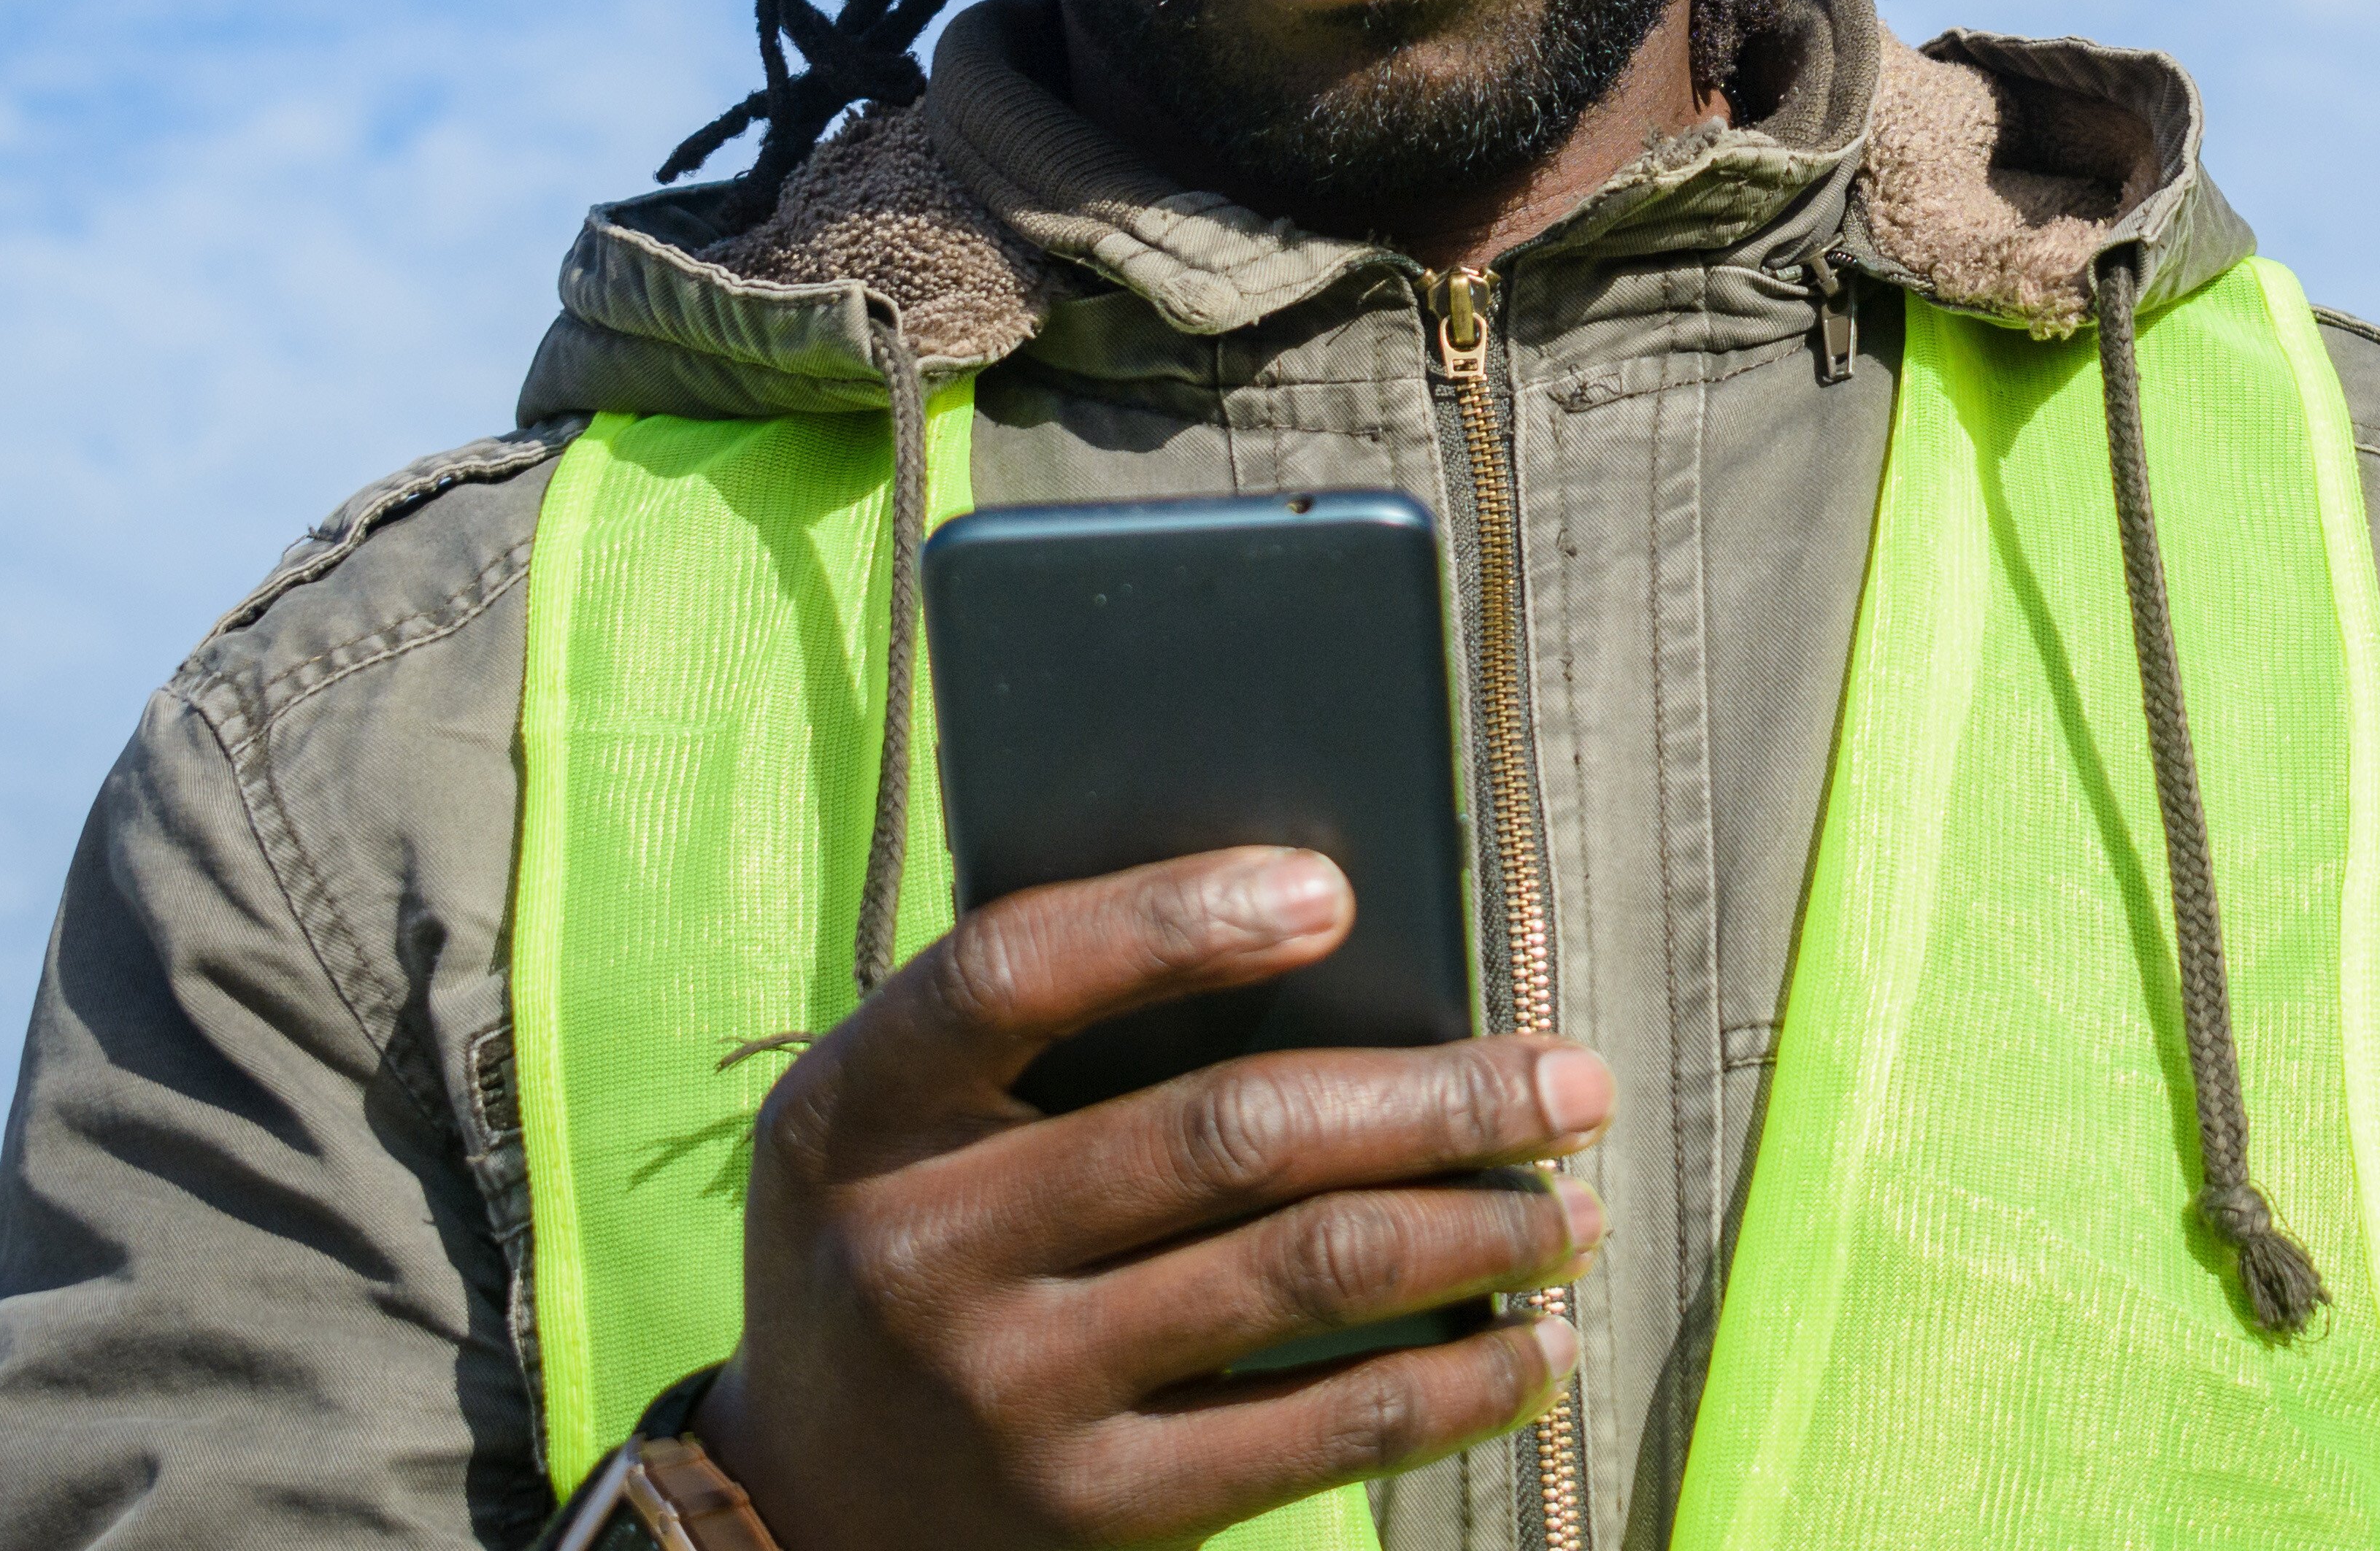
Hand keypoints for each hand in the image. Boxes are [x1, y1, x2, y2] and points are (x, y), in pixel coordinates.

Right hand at [694, 848, 1608, 1550]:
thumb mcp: (898, 1135)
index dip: (1168, 918)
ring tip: (1573, 1208)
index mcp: (856, 1115)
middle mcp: (920, 1251)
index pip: (1012, 972)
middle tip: (1573, 1083)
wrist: (806, 1516)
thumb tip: (1327, 947)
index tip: (1335, 890)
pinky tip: (1533, 1352)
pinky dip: (1454, 1387)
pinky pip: (1318, 1435)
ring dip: (1475, 1234)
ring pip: (1299, 1274)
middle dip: (1435, 1098)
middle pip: (1222, 1134)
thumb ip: (1041, 1044)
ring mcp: (1009, 1393)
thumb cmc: (907, 1251)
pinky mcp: (1093, 1514)